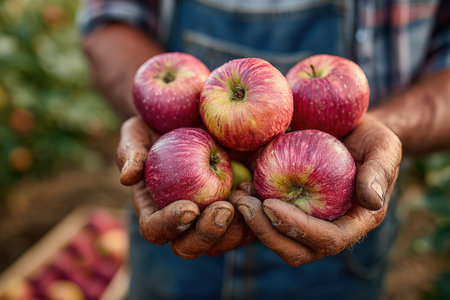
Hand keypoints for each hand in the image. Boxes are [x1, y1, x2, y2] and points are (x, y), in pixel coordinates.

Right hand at [117, 117, 253, 257]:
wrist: (192, 114)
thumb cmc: (160, 124)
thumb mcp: (139, 130)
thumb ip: (131, 151)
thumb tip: (127, 178)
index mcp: (155, 206)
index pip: (155, 230)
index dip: (170, 225)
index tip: (189, 207)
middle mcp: (184, 218)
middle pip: (190, 247)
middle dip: (208, 234)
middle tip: (224, 209)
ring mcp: (212, 216)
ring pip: (223, 242)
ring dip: (236, 227)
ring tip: (245, 192)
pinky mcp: (238, 207)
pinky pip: (249, 225)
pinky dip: (255, 213)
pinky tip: (256, 188)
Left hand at [236, 114, 401, 265]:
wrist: (353, 131)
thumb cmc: (372, 139)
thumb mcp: (385, 148)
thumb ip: (380, 172)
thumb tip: (371, 201)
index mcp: (355, 222)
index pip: (328, 239)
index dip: (298, 229)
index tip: (271, 204)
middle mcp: (329, 228)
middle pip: (296, 250)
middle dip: (266, 233)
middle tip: (242, 203)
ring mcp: (308, 221)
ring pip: (277, 238)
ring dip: (253, 223)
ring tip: (236, 196)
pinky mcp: (291, 208)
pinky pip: (268, 219)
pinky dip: (252, 208)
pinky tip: (241, 186)